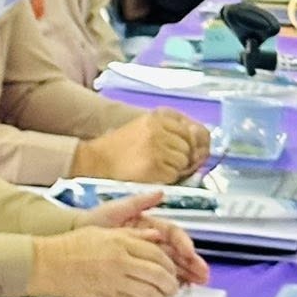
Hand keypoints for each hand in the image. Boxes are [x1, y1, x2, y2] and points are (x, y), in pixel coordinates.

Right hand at [27, 224, 181, 296]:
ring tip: (164, 294)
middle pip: (159, 274)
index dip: (169, 263)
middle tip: (173, 284)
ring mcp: (115, 281)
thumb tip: (155, 237)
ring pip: (151, 292)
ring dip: (162, 295)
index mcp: (120, 242)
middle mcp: (120, 261)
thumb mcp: (102, 232)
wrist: (48, 264)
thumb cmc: (71, 246)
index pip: (157, 253)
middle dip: (171, 282)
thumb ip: (132, 234)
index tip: (172, 268)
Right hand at [72, 108, 208, 184]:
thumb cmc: (122, 147)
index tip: (178, 150)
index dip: (187, 143)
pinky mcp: (155, 165)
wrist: (97, 160)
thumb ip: (169, 129)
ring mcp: (157, 147)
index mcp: (156, 118)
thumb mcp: (144, 128)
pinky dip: (167, 178)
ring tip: (156, 167)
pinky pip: (175, 174)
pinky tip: (152, 174)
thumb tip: (199, 137)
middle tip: (164, 161)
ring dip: (175, 168)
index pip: (189, 130)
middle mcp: (158, 129)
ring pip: (184, 161)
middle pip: (189, 146)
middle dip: (181, 156)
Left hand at [79, 189, 209, 284]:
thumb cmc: (94, 222)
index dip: (184, 243)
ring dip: (186, 273)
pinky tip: (179, 287)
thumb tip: (161, 192)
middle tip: (203, 275)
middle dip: (192, 262)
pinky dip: (170, 280)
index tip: (190, 252)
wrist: (74, 238)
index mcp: (148, 225)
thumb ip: (139, 202)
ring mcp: (145, 255)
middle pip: (177, 252)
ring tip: (197, 283)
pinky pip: (158, 275)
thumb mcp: (116, 210)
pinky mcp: (138, 268)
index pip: (173, 234)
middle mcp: (150, 240)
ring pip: (172, 265)